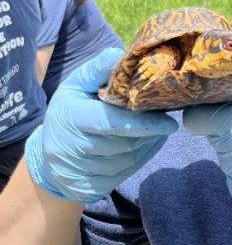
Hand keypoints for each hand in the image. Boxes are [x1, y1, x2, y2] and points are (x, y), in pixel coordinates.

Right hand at [26, 48, 177, 204]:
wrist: (49, 158)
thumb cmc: (70, 111)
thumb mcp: (76, 85)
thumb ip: (99, 69)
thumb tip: (120, 55)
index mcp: (71, 117)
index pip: (110, 123)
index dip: (142, 123)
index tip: (169, 122)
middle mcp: (72, 148)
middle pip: (124, 143)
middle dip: (148, 132)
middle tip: (164, 119)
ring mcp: (81, 172)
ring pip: (129, 160)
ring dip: (148, 144)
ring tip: (155, 129)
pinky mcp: (91, 189)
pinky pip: (127, 173)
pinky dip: (143, 157)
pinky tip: (147, 143)